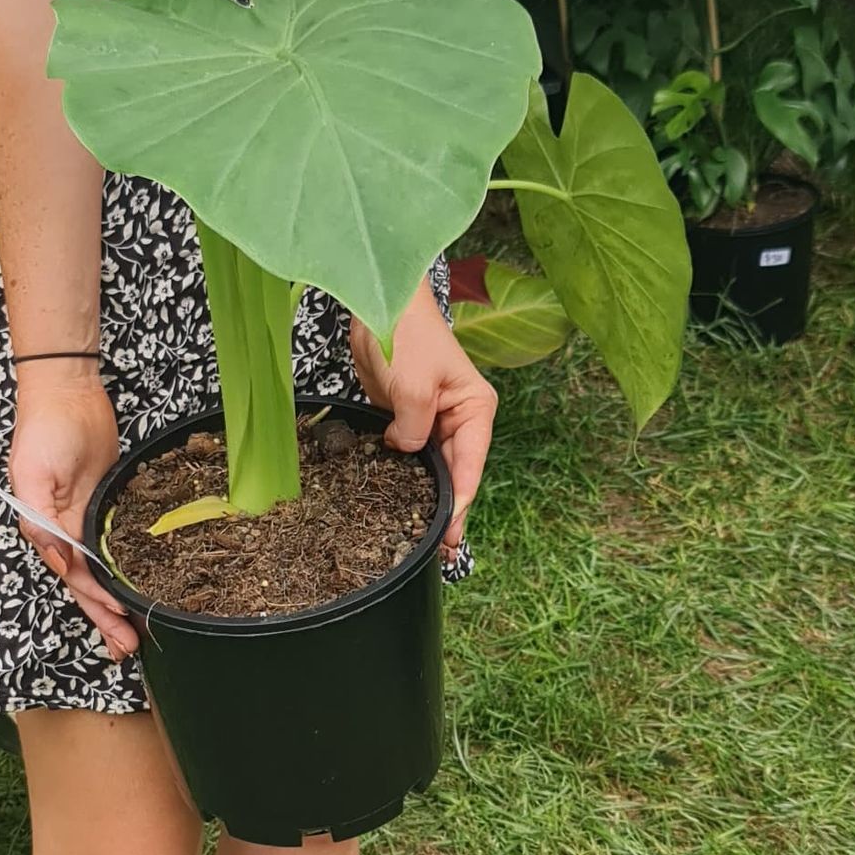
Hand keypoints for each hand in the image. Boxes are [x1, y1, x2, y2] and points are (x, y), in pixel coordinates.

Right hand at [9, 363, 137, 659]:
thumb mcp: (33, 476)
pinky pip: (119, 541)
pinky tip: (143, 582)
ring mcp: (88, 518)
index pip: (75, 579)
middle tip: (130, 648)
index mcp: (46, 531)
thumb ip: (41, 520)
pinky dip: (129, 565)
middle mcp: (67, 531)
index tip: (118, 628)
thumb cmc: (42, 431)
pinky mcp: (108, 502)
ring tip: (138, 630)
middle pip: (90, 584)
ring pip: (106, 569)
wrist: (66, 392)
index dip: (96, 605)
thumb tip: (59, 560)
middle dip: (108, 617)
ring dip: (118, 600)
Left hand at [350, 285, 494, 546]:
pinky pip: (410, 455)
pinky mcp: (408, 417)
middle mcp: (460, 419)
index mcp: (476, 410)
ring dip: (426, 496)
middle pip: (456, 473)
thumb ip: (414, 428)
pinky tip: (395, 502)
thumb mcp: (414, 387)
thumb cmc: (408, 336)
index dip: (461, 505)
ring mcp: (434, 419)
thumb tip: (404, 453)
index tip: (448, 538)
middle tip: (435, 551)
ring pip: (432, 467)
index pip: (470, 467)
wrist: (378, 303)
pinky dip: (405, 476)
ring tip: (418, 536)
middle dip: (446, 509)